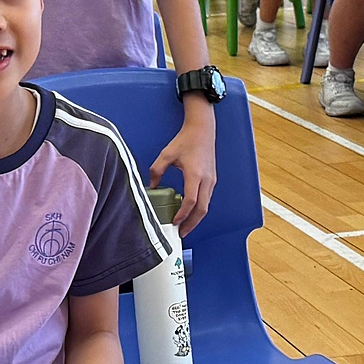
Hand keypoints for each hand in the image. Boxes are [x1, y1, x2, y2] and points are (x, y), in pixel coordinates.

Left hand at [148, 106, 214, 235]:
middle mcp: (206, 180)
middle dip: (192, 223)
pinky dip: (199, 208)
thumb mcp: (166, 155)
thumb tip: (151, 187)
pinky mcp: (212, 179)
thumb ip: (156, 171)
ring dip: (196, 218)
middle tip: (181, 233)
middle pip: (202, 209)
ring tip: (185, 225)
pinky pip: (207, 198)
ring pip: (206, 205)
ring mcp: (212, 180)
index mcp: (195, 175)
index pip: (191, 201)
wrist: (202, 130)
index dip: (183, 214)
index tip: (175, 222)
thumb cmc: (186, 140)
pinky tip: (190, 211)